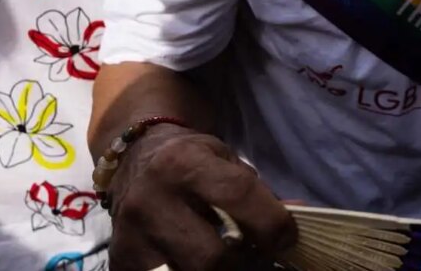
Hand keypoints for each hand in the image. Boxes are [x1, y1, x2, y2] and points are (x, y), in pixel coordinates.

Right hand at [108, 124, 295, 270]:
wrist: (134, 160)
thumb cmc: (190, 161)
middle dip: (247, 264)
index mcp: (183, 164)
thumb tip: (299, 215)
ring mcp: (132, 237)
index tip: (287, 239)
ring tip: (237, 263)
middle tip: (263, 260)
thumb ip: (260, 193)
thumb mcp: (226, 161)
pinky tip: (203, 266)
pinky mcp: (121, 263)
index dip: (272, 223)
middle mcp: (151, 201)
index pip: (238, 196)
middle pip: (213, 257)